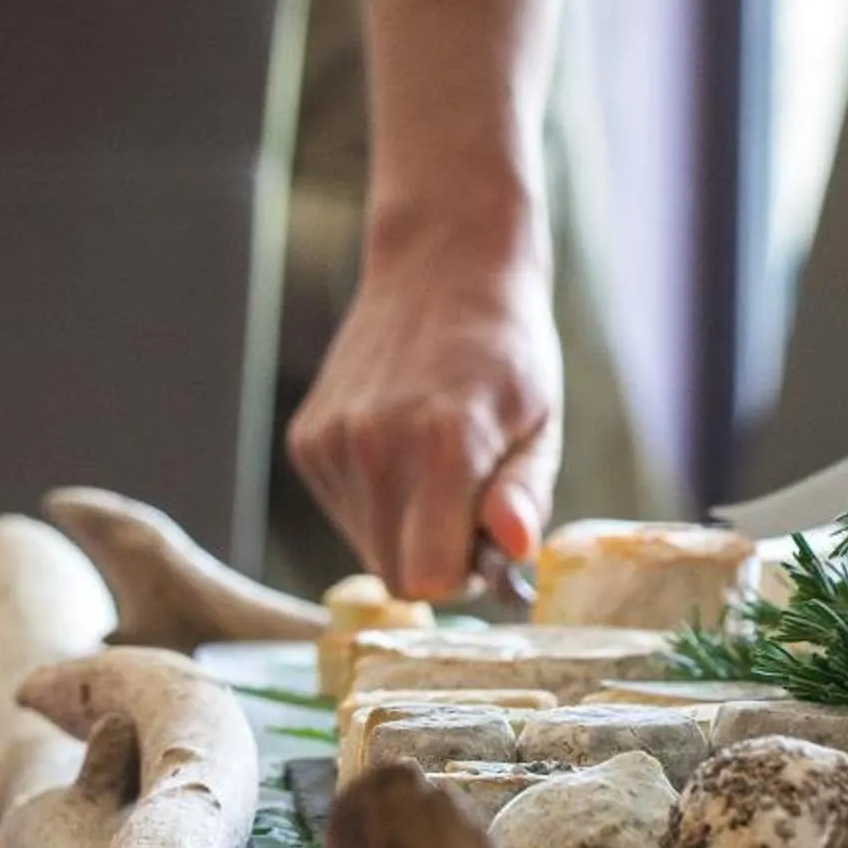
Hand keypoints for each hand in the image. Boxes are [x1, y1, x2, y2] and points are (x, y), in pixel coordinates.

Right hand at [288, 217, 564, 598]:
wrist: (442, 268)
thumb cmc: (507, 350)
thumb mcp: (541, 422)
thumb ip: (524, 492)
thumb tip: (515, 549)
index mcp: (443, 443)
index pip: (428, 578)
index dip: (463, 576)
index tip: (486, 542)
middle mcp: (375, 445)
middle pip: (395, 575)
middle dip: (435, 558)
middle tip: (468, 503)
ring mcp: (331, 441)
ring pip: (367, 546)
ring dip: (406, 527)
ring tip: (437, 464)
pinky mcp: (306, 440)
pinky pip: (345, 511)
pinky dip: (377, 499)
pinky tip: (402, 447)